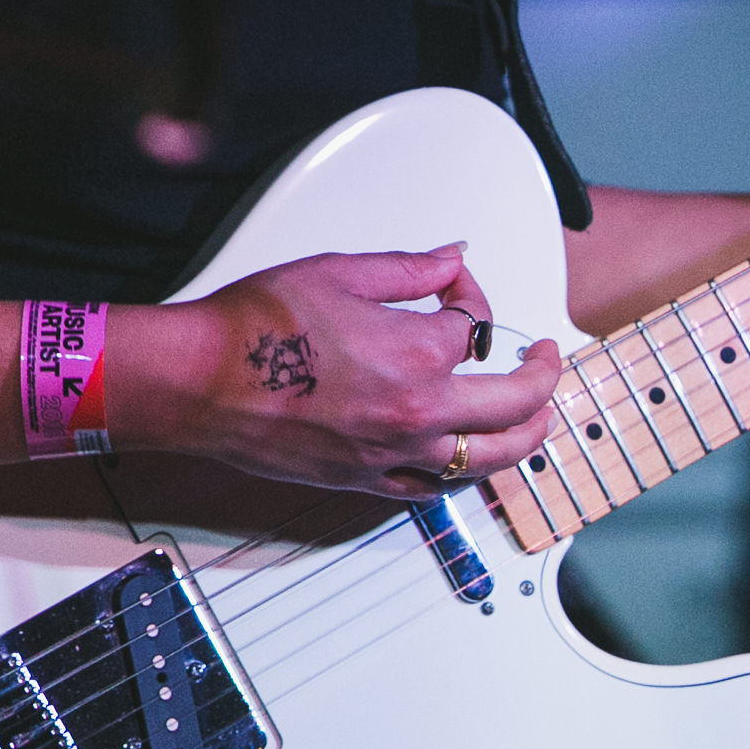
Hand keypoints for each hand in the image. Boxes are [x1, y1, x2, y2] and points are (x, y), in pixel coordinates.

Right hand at [129, 243, 559, 496]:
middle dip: (543, 377)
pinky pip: (434, 490)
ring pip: (487, 460)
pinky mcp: (365, 482)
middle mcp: (419, 413)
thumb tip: (454, 258)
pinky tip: (467, 459)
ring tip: (537, 419)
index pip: (478, 326)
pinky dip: (462, 474)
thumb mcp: (341, 271)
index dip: (472, 296)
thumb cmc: (256, 326)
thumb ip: (412, 269)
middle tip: (549, 359)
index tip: (453, 284)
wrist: (200, 382)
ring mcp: (394, 455)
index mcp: (419, 354)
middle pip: (514, 405)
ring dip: (524, 437)